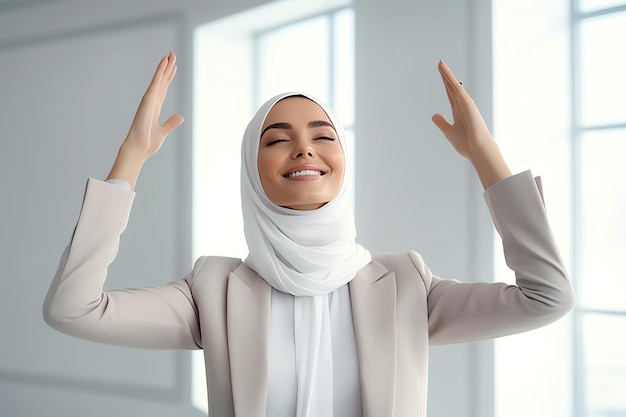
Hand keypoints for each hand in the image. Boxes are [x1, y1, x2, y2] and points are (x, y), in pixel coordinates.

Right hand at [124, 52, 183, 157]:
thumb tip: (181, 117)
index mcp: (155, 108)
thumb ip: (171, 123)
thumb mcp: (163, 131)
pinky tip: (164, 63)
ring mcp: (149, 100)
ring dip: (164, 66)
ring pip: (159, 79)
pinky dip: (160, 73)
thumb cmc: (148, 142)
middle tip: (172, 55)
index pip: (163, 89)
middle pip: (162, 81)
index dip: (168, 77)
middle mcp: (152, 101)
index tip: (173, 67)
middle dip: (167, 68)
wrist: (139, 148)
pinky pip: (155, 83)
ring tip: (170, 55)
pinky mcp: (148, 100)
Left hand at [432, 60, 510, 187]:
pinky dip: (450, 78)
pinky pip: (456, 87)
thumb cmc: (467, 144)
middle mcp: (462, 105)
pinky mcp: (466, 103)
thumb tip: (434, 115)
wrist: (477, 150)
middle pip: (451, 87)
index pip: (450, 94)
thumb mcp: (449, 131)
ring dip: (446, 74)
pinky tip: (444, 70)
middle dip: (445, 76)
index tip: (441, 74)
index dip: (445, 84)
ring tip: (440, 63)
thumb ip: (442, 122)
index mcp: (459, 111)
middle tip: (440, 63)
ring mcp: (465, 103)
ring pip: (454, 85)